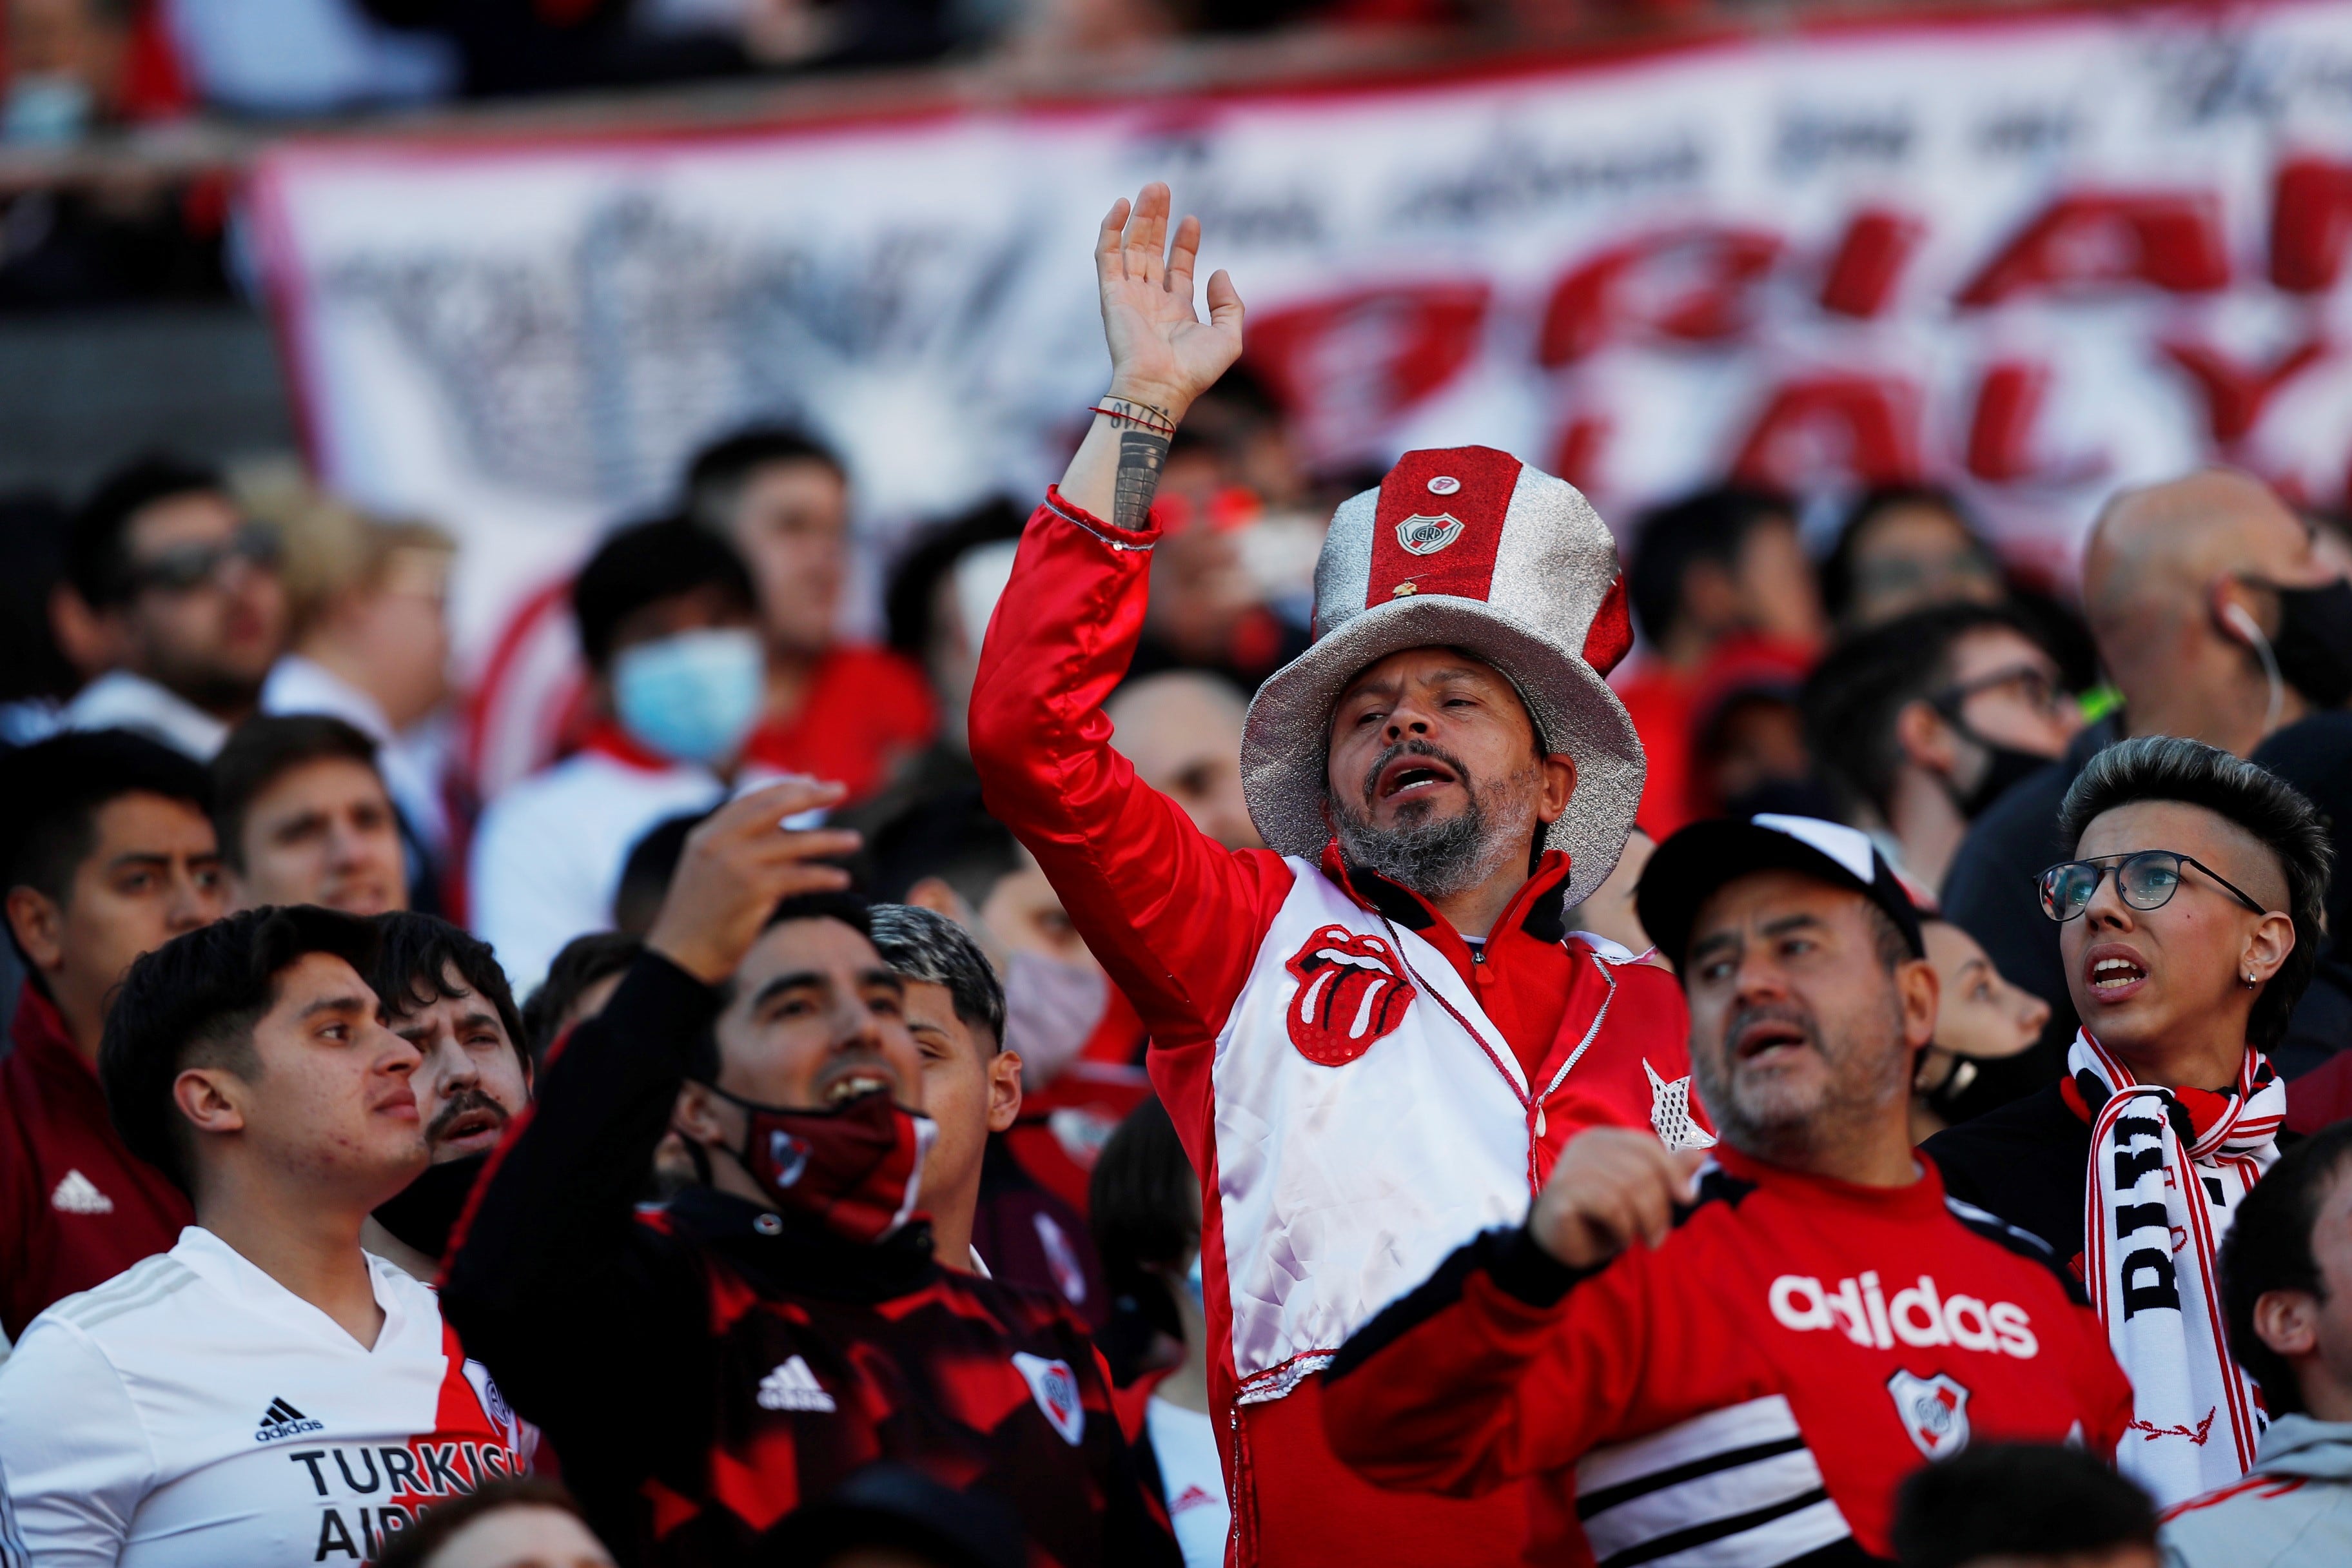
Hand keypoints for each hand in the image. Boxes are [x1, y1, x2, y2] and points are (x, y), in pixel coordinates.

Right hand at [645, 779, 860, 985]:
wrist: (680, 956)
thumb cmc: (700, 917)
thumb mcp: (710, 870)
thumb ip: (738, 845)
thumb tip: (784, 829)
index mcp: (707, 834)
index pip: (752, 800)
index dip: (784, 788)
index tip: (811, 782)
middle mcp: (719, 843)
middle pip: (774, 808)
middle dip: (811, 796)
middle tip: (840, 789)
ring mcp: (736, 865)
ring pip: (794, 844)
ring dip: (830, 841)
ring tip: (855, 840)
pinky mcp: (752, 891)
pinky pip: (799, 878)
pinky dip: (823, 877)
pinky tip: (842, 879)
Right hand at [1096, 183, 1244, 421]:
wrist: (1160, 387)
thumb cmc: (1193, 372)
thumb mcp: (1228, 338)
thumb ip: (1230, 304)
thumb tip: (1218, 271)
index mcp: (1175, 311)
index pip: (1177, 268)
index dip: (1184, 243)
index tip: (1192, 220)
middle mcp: (1150, 301)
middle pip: (1152, 250)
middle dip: (1158, 219)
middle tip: (1162, 188)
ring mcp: (1128, 296)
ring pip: (1131, 246)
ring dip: (1140, 217)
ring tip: (1152, 188)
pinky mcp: (1110, 294)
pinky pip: (1106, 254)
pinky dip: (1110, 229)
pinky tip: (1121, 206)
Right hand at [1527, 1129, 1707, 1269]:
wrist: (1560, 1245)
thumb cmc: (1602, 1216)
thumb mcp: (1640, 1194)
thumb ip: (1667, 1174)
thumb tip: (1703, 1155)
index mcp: (1604, 1138)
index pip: (1647, 1146)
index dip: (1673, 1171)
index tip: (1687, 1199)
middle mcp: (1584, 1144)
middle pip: (1642, 1169)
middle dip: (1659, 1207)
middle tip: (1656, 1236)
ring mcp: (1570, 1166)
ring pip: (1628, 1188)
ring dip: (1643, 1222)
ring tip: (1638, 1240)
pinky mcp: (1562, 1192)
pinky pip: (1609, 1206)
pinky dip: (1622, 1228)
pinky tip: (1619, 1239)